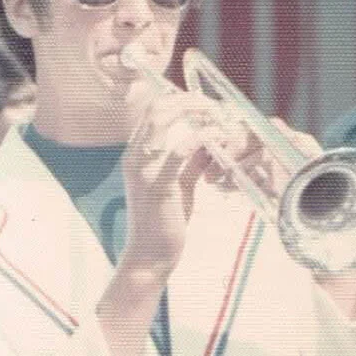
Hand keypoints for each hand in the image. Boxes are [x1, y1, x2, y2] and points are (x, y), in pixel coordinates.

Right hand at [118, 90, 233, 272]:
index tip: (209, 105)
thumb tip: (208, 144)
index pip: (153, 110)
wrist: (151, 254)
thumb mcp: (180, 185)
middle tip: (219, 107)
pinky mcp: (157, 183)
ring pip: (162, 119)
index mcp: (138, 153)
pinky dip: (201, 138)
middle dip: (190, 100)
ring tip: (221, 117)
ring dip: (195, 112)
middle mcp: (134, 155)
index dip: (181, 100)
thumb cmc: (166, 221)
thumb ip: (192, 163)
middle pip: (156, 107)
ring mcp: (142, 167)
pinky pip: (178, 150)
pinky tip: (219, 138)